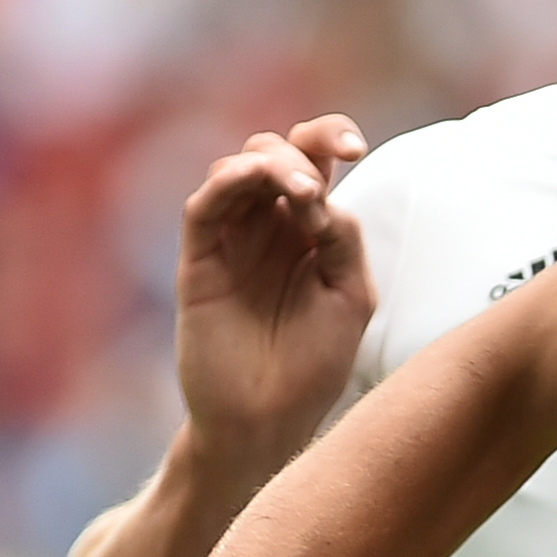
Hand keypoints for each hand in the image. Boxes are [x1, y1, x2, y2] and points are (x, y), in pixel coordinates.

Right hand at [177, 115, 373, 465]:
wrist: (267, 420)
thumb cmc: (314, 363)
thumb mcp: (351, 296)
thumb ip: (344, 238)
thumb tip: (321, 196)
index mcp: (311, 227)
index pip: (316, 159)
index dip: (331, 136)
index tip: (356, 149)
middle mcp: (270, 225)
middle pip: (275, 151)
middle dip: (301, 152)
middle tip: (317, 190)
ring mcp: (233, 240)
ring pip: (238, 169)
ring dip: (271, 165)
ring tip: (302, 193)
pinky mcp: (199, 261)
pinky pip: (204, 207)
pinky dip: (227, 184)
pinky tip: (253, 180)